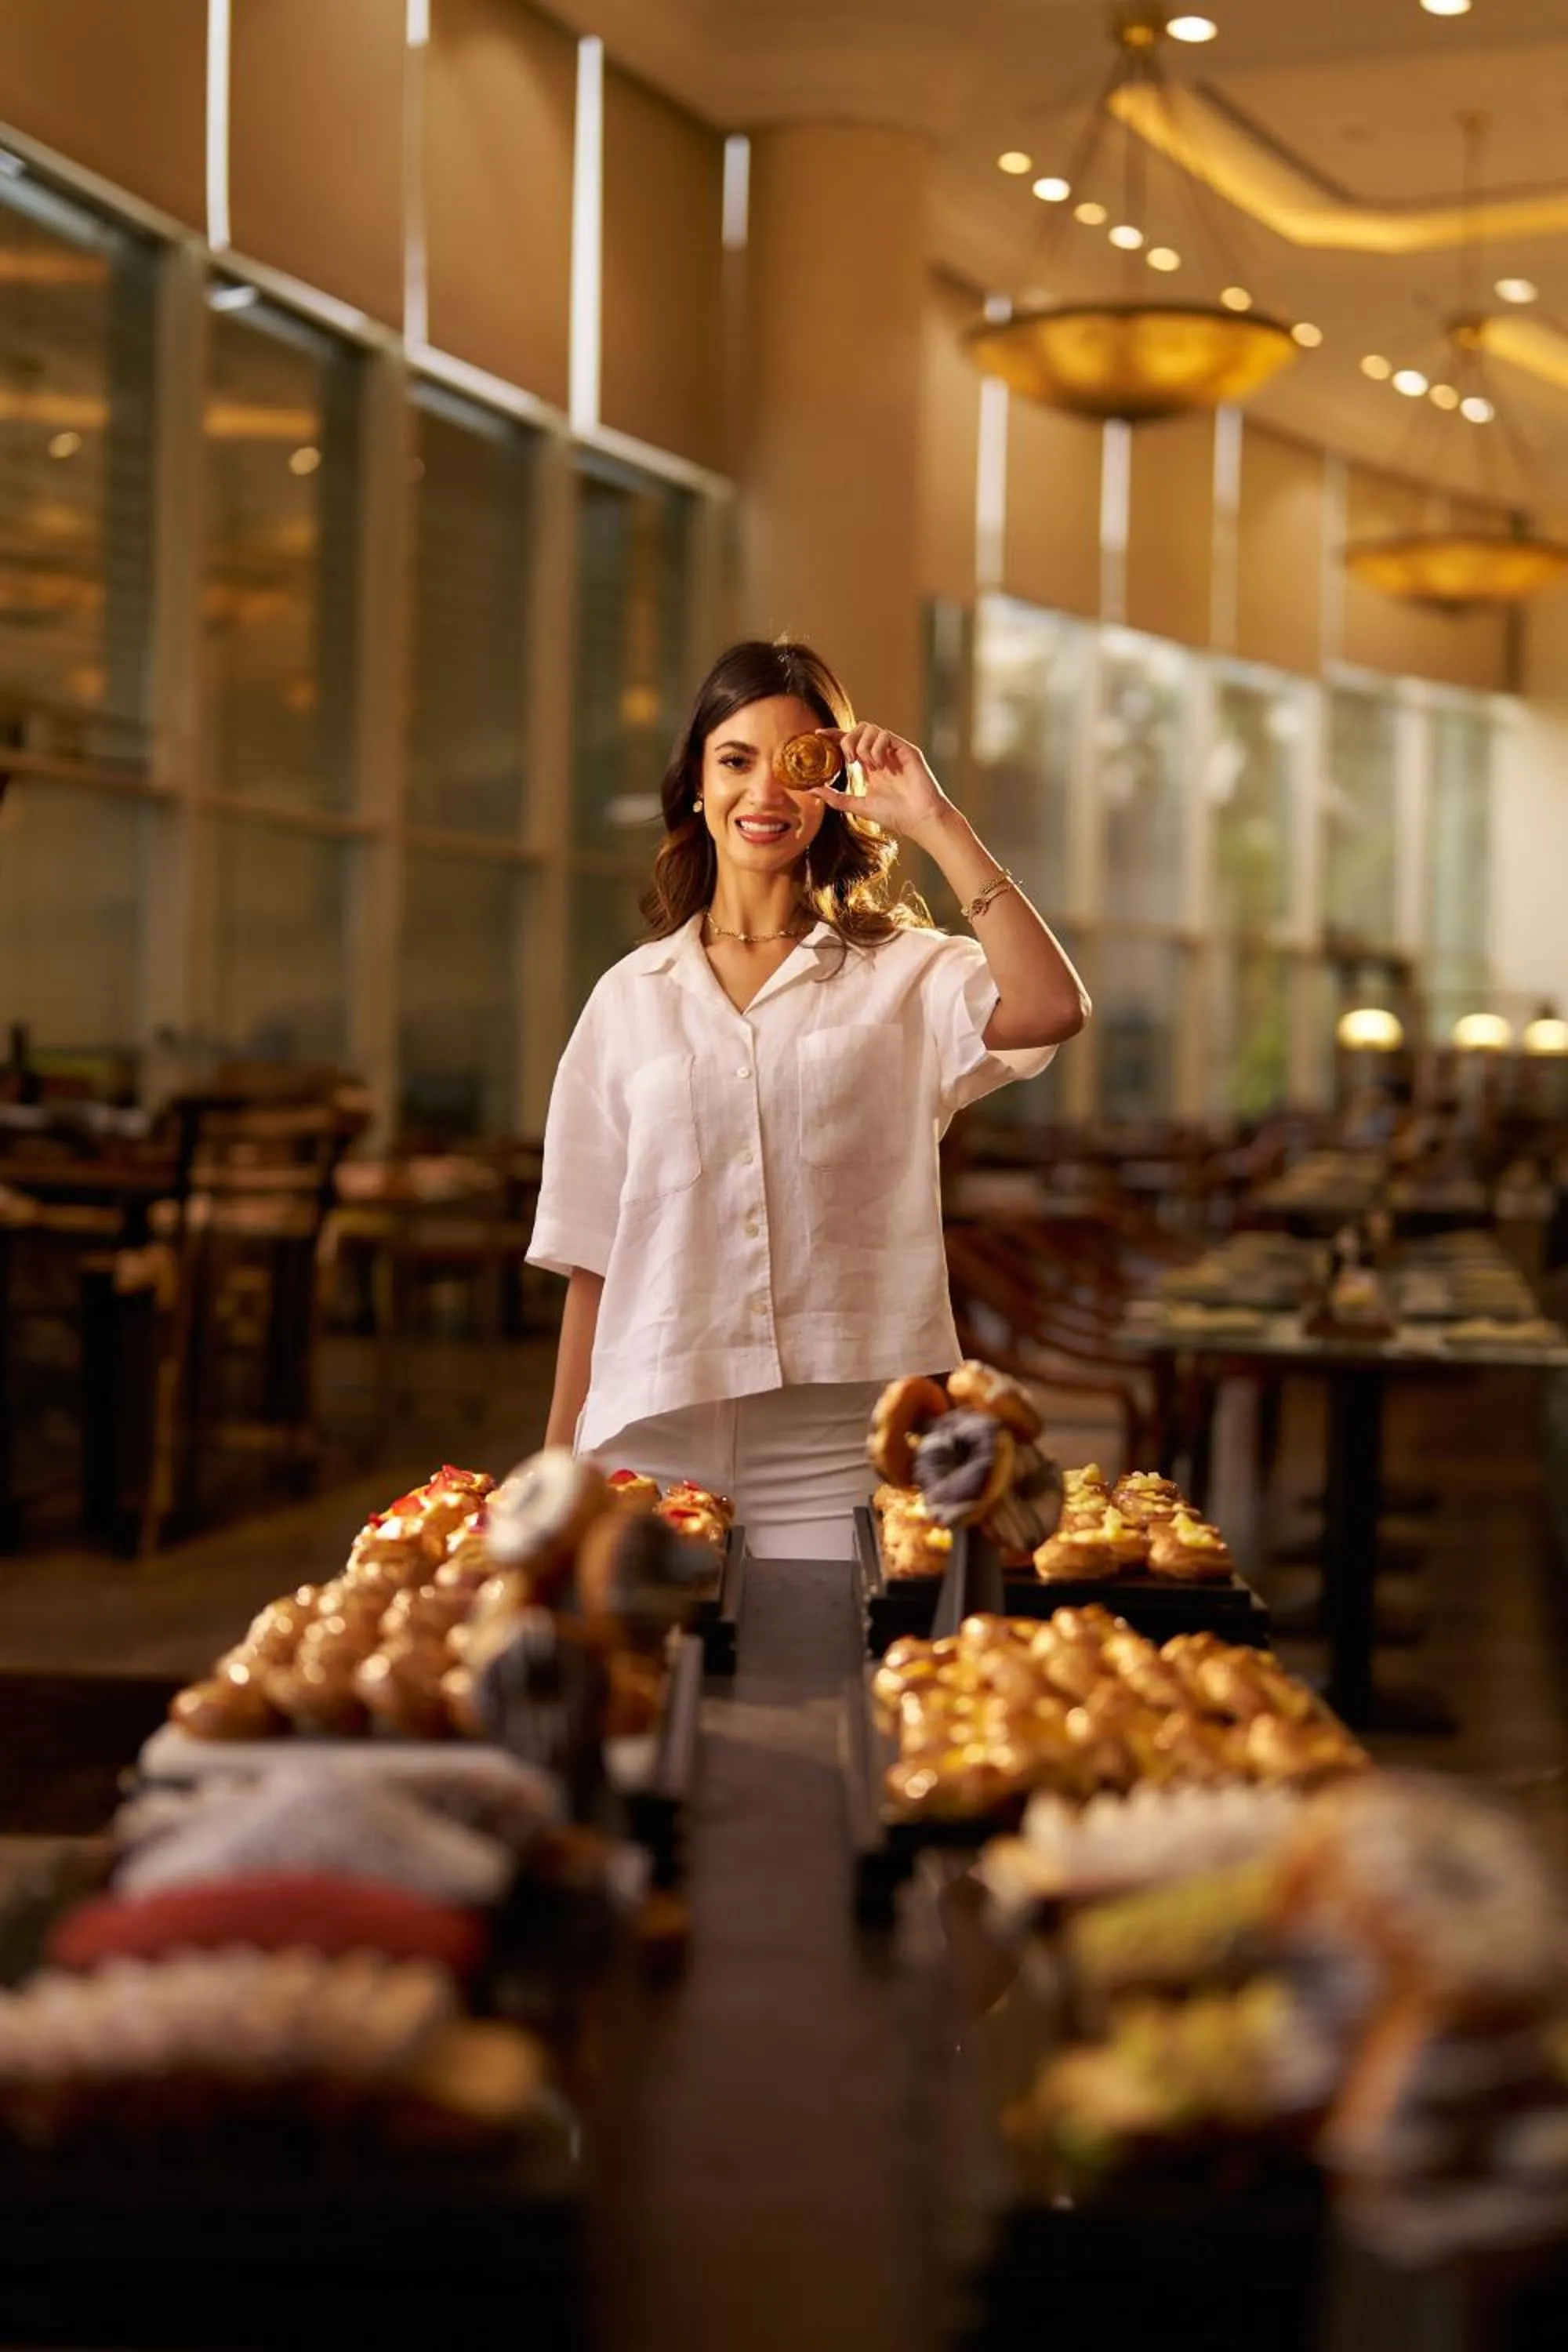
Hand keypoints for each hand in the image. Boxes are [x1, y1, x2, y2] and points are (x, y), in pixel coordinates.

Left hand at [807, 724, 951, 839]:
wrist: (919, 819)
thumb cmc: (895, 815)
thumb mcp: (859, 806)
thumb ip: (835, 798)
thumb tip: (811, 790)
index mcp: (870, 765)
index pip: (849, 741)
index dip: (833, 734)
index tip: (818, 735)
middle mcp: (881, 755)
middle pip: (858, 728)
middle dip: (848, 740)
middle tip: (849, 761)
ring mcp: (894, 751)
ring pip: (871, 728)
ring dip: (862, 745)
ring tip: (867, 766)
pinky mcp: (906, 750)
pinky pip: (885, 735)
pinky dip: (876, 748)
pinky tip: (879, 766)